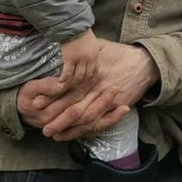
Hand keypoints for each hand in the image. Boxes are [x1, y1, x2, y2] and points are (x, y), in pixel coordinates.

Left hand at [18, 40, 157, 141]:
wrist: (145, 63)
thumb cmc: (120, 53)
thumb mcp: (99, 47)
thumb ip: (82, 53)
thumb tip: (65, 49)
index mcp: (90, 73)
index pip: (66, 87)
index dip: (50, 96)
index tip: (36, 104)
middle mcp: (98, 87)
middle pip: (73, 106)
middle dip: (56, 118)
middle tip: (42, 126)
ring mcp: (108, 98)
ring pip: (85, 118)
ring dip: (69, 128)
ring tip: (54, 134)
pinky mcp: (117, 106)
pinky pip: (100, 122)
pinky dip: (87, 130)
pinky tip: (75, 134)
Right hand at [58, 29, 99, 85]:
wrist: (73, 27)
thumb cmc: (82, 33)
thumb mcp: (91, 43)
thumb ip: (90, 52)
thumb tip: (88, 60)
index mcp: (94, 55)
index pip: (93, 71)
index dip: (89, 78)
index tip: (84, 80)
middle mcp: (88, 59)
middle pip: (86, 76)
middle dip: (81, 82)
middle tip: (75, 85)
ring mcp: (79, 60)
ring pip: (77, 76)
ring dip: (73, 82)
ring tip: (68, 85)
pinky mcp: (69, 59)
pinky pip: (67, 73)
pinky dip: (64, 79)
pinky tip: (61, 82)